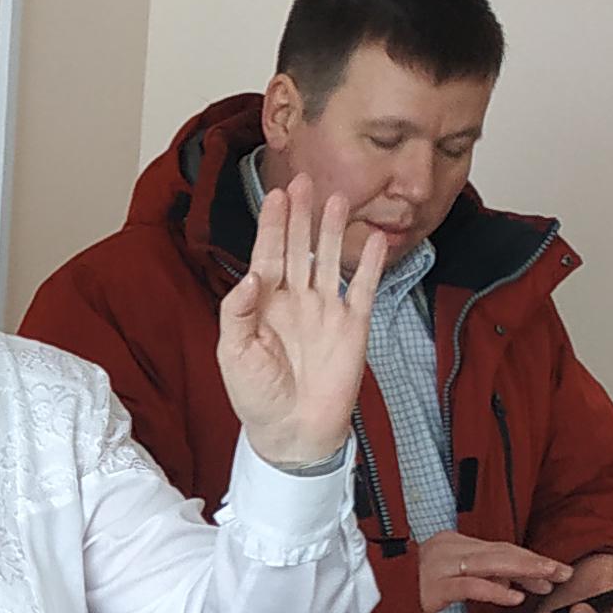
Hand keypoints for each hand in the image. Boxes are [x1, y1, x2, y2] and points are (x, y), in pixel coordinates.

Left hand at [217, 179, 386, 473]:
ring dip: (333, 229)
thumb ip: (238, 314)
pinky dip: (370, 264)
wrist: (293, 433)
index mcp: (264, 306)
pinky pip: (362, 287)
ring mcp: (325, 311)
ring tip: (337, 197)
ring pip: (330, 259)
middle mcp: (295, 302)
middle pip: (298, 248)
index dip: (272, 226)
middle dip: (300, 216)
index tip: (276, 195)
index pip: (268, 256)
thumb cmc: (257, 399)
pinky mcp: (352, 326)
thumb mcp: (235, 356)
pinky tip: (377, 238)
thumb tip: (251, 275)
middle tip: (305, 180)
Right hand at [417, 531, 571, 612]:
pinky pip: (473, 587)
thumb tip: (510, 581)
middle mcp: (448, 547)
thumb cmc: (407, 594)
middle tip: (562, 571)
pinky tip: (515, 598)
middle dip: (535, 562)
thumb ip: (477, 576)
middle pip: (501, 551)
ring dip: (525, 572)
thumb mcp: (446, 579)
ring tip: (549, 580)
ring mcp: (441, 565)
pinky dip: (496, 591)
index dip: (528, 558)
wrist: (373, 604)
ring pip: (493, 564)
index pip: (499, 548)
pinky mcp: (435, 586)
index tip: (551, 570)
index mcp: (452, 542)